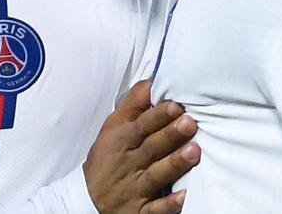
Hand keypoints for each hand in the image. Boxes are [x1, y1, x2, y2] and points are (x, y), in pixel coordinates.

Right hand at [83, 80, 199, 213]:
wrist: (87, 198)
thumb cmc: (107, 156)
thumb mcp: (113, 127)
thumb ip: (134, 104)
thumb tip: (153, 81)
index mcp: (122, 140)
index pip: (141, 126)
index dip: (157, 116)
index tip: (175, 105)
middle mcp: (129, 163)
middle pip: (151, 148)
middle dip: (170, 135)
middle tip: (190, 123)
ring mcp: (135, 188)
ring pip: (156, 176)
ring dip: (174, 164)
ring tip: (194, 152)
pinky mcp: (139, 210)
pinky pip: (154, 209)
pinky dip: (168, 204)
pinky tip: (184, 197)